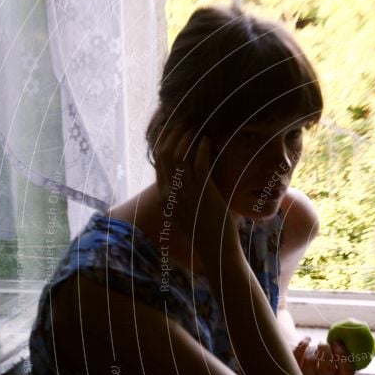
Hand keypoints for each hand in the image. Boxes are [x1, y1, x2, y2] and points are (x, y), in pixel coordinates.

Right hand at [154, 125, 240, 251]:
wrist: (215, 252)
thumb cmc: (204, 233)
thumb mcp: (184, 214)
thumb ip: (180, 197)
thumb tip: (184, 181)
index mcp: (164, 197)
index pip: (158, 162)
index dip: (163, 142)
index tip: (171, 129)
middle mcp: (171, 194)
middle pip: (165, 155)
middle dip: (173, 134)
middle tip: (183, 122)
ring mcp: (187, 194)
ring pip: (180, 157)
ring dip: (187, 138)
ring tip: (195, 127)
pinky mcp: (204, 194)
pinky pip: (199, 165)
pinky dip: (202, 149)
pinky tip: (207, 141)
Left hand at [292, 336, 354, 374]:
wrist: (306, 370)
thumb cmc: (327, 362)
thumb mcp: (338, 363)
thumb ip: (345, 353)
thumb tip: (347, 334)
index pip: (347, 373)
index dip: (343, 356)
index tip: (337, 343)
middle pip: (327, 369)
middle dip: (326, 351)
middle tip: (325, 343)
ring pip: (310, 362)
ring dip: (314, 349)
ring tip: (317, 345)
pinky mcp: (295, 372)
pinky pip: (297, 356)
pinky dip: (303, 344)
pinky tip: (308, 339)